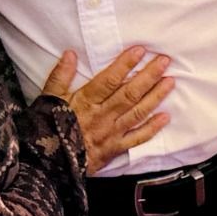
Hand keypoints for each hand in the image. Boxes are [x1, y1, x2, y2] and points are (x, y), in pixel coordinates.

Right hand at [42, 47, 173, 173]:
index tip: (140, 50)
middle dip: (148, 76)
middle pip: (129, 93)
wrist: (46, 165)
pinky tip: (165, 117)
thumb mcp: (48, 99)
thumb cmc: (47, 129)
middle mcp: (102, 116)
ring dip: (155, 96)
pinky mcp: (114, 149)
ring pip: (137, 112)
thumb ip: (60, 76)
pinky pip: (136, 138)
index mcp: (85, 102)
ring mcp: (110, 133)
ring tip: (170, 82)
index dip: (125, 64)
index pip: (109, 80)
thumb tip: (70, 54)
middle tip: (164, 61)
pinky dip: (152, 128)